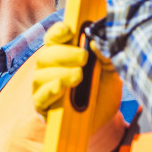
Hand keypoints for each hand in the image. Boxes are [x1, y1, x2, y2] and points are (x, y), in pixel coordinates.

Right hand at [33, 23, 121, 137]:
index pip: (53, 39)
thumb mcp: (111, 72)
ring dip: (59, 73)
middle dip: (64, 54)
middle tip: (83, 58)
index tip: (69, 31)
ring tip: (78, 76)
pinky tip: (60, 87)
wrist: (105, 120)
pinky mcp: (43, 108)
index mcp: (64, 56)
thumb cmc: (104, 92)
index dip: (58, 32)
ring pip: (40, 76)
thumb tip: (97, 41)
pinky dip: (49, 91)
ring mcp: (44, 89)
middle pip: (45, 55)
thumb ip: (106, 57)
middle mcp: (50, 70)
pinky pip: (40, 98)